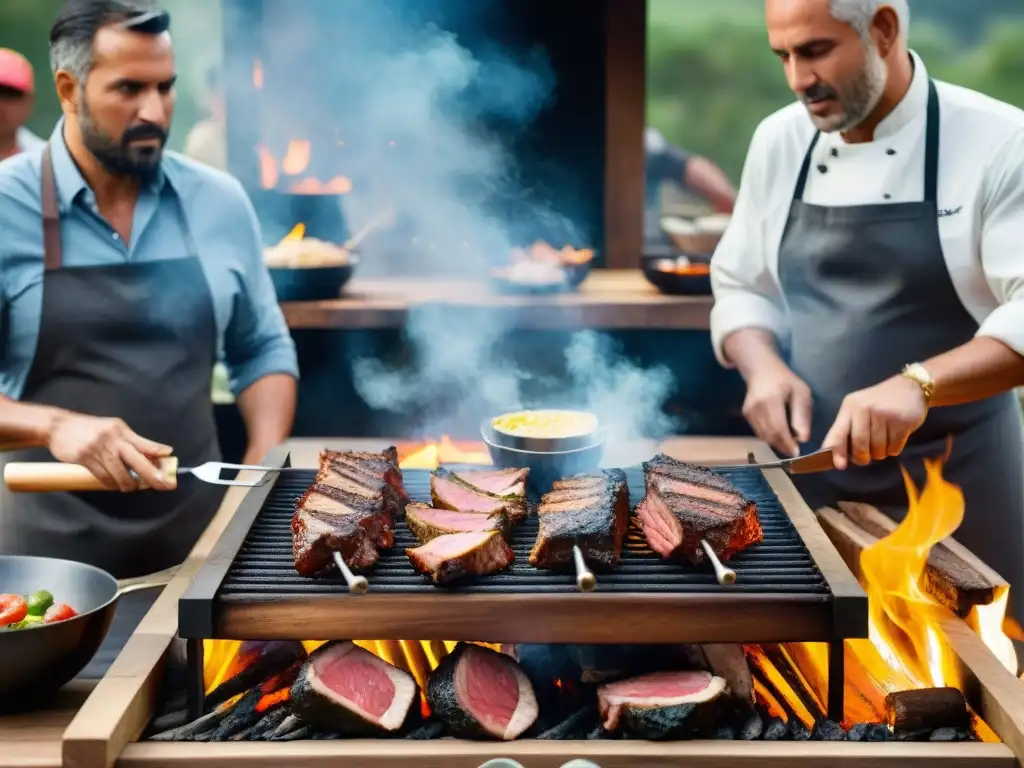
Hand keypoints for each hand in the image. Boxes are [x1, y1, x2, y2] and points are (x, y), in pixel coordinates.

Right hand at [47, 412, 175, 491]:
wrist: (58, 426)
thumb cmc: (90, 429)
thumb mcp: (113, 429)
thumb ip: (132, 441)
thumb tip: (156, 454)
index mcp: (121, 429)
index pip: (144, 443)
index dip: (157, 453)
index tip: (170, 462)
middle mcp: (112, 438)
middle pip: (137, 460)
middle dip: (152, 475)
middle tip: (163, 485)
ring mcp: (98, 448)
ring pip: (119, 473)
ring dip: (128, 484)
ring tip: (131, 487)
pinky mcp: (84, 458)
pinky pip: (103, 476)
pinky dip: (111, 483)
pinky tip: (115, 484)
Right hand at [741, 360, 812, 457]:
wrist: (762, 370)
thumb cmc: (786, 381)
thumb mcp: (801, 393)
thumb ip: (802, 415)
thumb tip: (803, 438)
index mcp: (771, 400)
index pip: (778, 428)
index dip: (787, 443)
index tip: (796, 453)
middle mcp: (756, 407)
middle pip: (769, 435)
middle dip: (782, 446)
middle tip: (794, 451)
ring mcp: (749, 411)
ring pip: (763, 436)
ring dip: (776, 443)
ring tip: (788, 442)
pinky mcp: (746, 414)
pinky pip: (759, 431)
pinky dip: (770, 436)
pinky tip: (779, 433)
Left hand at [822, 375, 927, 469]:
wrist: (911, 387)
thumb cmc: (880, 402)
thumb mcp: (859, 408)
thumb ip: (848, 429)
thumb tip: (840, 458)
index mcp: (850, 406)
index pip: (838, 432)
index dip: (837, 451)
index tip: (840, 465)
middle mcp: (865, 408)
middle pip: (860, 445)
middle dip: (862, 457)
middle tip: (866, 457)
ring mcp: (884, 415)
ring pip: (878, 449)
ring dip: (880, 452)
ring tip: (883, 441)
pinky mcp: (903, 422)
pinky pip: (894, 448)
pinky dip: (894, 449)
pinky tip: (895, 437)